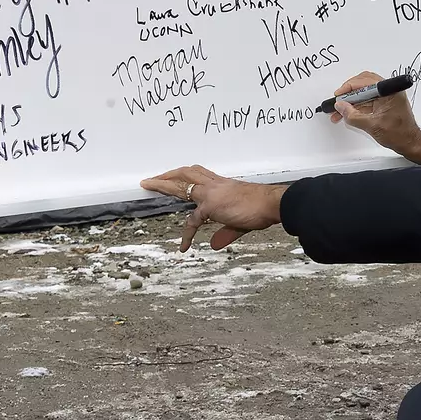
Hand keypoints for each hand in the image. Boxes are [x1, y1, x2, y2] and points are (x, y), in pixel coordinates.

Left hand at [140, 164, 286, 250]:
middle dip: (168, 175)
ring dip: (164, 184)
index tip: (178, 183)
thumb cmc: (263, 208)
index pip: (200, 177)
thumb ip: (225, 232)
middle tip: (153, 178)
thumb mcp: (240, 222)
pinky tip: (184, 246)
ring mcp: (212, 193)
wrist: (272, 203)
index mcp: (222, 185)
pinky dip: (187, 234)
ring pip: (183, 184)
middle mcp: (215, 185)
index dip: (188, 181)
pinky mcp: (211, 206)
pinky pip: (193, 221)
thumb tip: (215, 244)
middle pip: (187, 173)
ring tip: (149, 185)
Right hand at [328, 71, 420, 166]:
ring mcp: (386, 97)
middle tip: (338, 102)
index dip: (349, 87)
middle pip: (363, 84)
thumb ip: (353, 115)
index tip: (339, 95)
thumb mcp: (372, 126)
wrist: (410, 144)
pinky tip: (347, 114)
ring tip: (339, 111)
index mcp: (390, 91)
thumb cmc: (399, 135)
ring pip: (363, 93)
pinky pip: (367, 100)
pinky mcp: (384, 104)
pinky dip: (357, 106)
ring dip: (351, 101)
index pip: (365, 81)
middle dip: (348, 93)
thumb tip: (340, 106)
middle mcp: (389, 91)